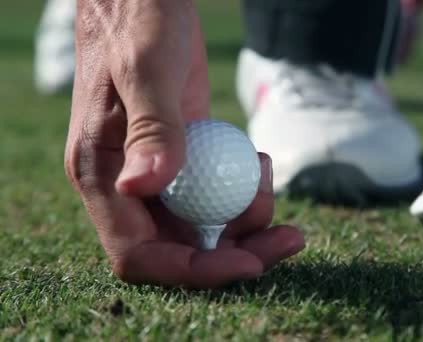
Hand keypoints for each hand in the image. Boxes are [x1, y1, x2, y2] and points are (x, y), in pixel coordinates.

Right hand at [64, 0, 304, 287]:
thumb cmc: (136, 20)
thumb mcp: (147, 67)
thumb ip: (150, 127)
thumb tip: (144, 185)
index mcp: (103, 174)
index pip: (140, 254)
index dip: (194, 270)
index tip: (250, 264)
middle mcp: (126, 184)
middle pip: (180, 248)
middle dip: (237, 253)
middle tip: (291, 237)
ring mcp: (156, 173)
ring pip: (202, 225)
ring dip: (247, 221)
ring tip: (270, 179)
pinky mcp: (182, 157)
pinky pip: (214, 194)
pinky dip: (243, 193)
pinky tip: (260, 163)